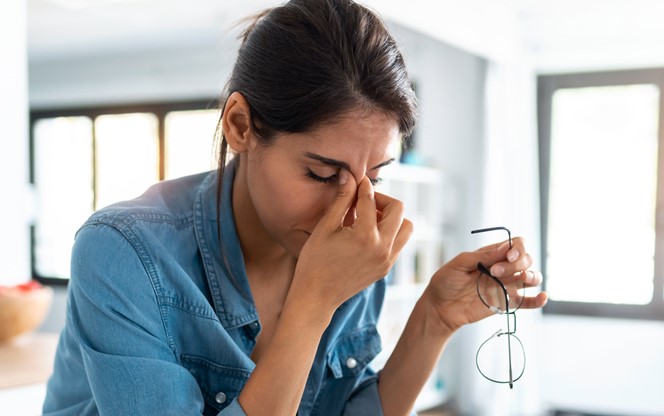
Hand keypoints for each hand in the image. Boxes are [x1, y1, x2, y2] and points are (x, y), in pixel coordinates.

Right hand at [289, 171, 412, 313]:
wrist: (316, 297)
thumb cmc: (314, 261)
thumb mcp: (325, 227)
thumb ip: (341, 200)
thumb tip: (349, 175)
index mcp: (365, 236)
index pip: (370, 200)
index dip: (362, 186)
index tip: (356, 180)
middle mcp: (382, 248)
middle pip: (398, 209)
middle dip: (381, 199)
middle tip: (363, 201)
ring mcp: (387, 260)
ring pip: (406, 227)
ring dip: (391, 217)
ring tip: (369, 218)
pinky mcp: (386, 268)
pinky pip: (399, 243)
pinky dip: (390, 232)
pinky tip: (368, 233)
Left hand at [422, 238, 547, 332]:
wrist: (440, 307)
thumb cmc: (446, 282)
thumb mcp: (459, 264)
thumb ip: (482, 256)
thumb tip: (505, 248)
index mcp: (492, 254)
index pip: (516, 245)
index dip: (517, 248)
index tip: (508, 256)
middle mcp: (503, 268)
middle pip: (526, 259)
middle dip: (516, 263)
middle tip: (495, 272)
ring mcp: (506, 286)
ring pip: (531, 277)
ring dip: (532, 276)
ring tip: (523, 278)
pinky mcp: (507, 303)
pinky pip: (528, 301)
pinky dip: (538, 300)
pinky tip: (542, 297)